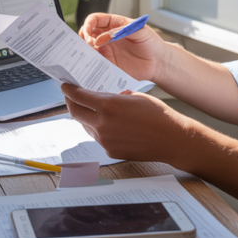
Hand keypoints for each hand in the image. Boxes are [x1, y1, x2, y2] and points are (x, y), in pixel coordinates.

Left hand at [61, 84, 194, 164]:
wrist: (172, 139)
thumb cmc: (158, 115)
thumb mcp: (134, 97)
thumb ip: (114, 97)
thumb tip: (101, 97)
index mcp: (108, 106)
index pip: (78, 97)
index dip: (69, 90)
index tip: (65, 86)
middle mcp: (102, 124)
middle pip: (76, 113)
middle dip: (71, 103)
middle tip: (72, 96)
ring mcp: (105, 140)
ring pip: (86, 126)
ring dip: (86, 116)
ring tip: (92, 109)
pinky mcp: (110, 151)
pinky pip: (97, 137)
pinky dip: (98, 129)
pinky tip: (108, 124)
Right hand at [79, 13, 170, 82]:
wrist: (158, 62)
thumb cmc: (151, 43)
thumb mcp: (139, 30)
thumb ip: (120, 31)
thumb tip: (101, 38)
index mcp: (113, 24)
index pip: (94, 20)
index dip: (88, 24)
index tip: (88, 31)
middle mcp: (106, 37)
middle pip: (86, 33)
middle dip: (83, 37)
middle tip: (88, 44)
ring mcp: (106, 51)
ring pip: (87, 48)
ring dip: (84, 51)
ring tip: (88, 55)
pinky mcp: (107, 64)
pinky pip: (94, 63)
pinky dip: (89, 63)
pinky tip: (91, 65)